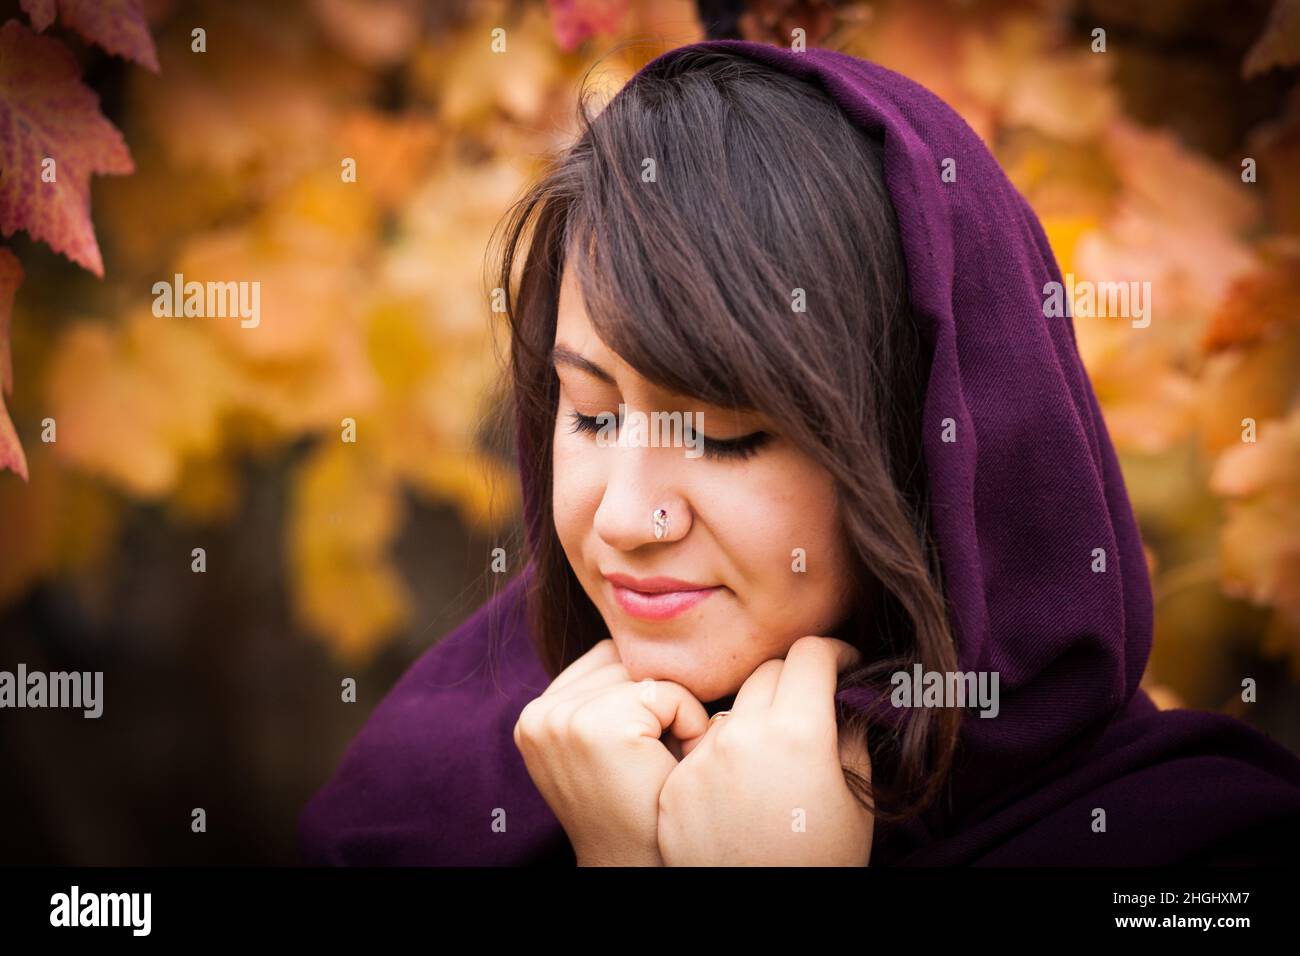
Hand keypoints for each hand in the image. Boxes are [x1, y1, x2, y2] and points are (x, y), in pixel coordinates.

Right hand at [513, 638, 709, 865]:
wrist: (637, 867)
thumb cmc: (640, 805)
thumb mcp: (608, 744)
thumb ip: (610, 692)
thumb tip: (650, 619)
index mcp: (535, 714)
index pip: (606, 660)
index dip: (642, 695)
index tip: (640, 751)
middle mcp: (539, 712)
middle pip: (624, 659)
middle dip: (657, 699)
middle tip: (657, 758)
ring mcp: (564, 718)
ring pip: (648, 672)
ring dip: (675, 710)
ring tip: (664, 760)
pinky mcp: (599, 725)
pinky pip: (668, 692)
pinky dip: (688, 722)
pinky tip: (672, 765)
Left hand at [656, 636, 873, 865]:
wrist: (763, 922)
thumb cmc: (822, 862)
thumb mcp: (855, 797)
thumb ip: (849, 734)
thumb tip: (844, 698)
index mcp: (798, 731)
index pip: (811, 655)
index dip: (834, 652)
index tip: (842, 663)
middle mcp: (743, 735)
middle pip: (768, 673)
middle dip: (794, 680)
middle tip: (810, 705)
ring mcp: (701, 760)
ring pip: (731, 710)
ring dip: (753, 719)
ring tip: (772, 758)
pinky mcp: (674, 787)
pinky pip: (700, 750)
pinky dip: (721, 757)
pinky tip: (739, 788)